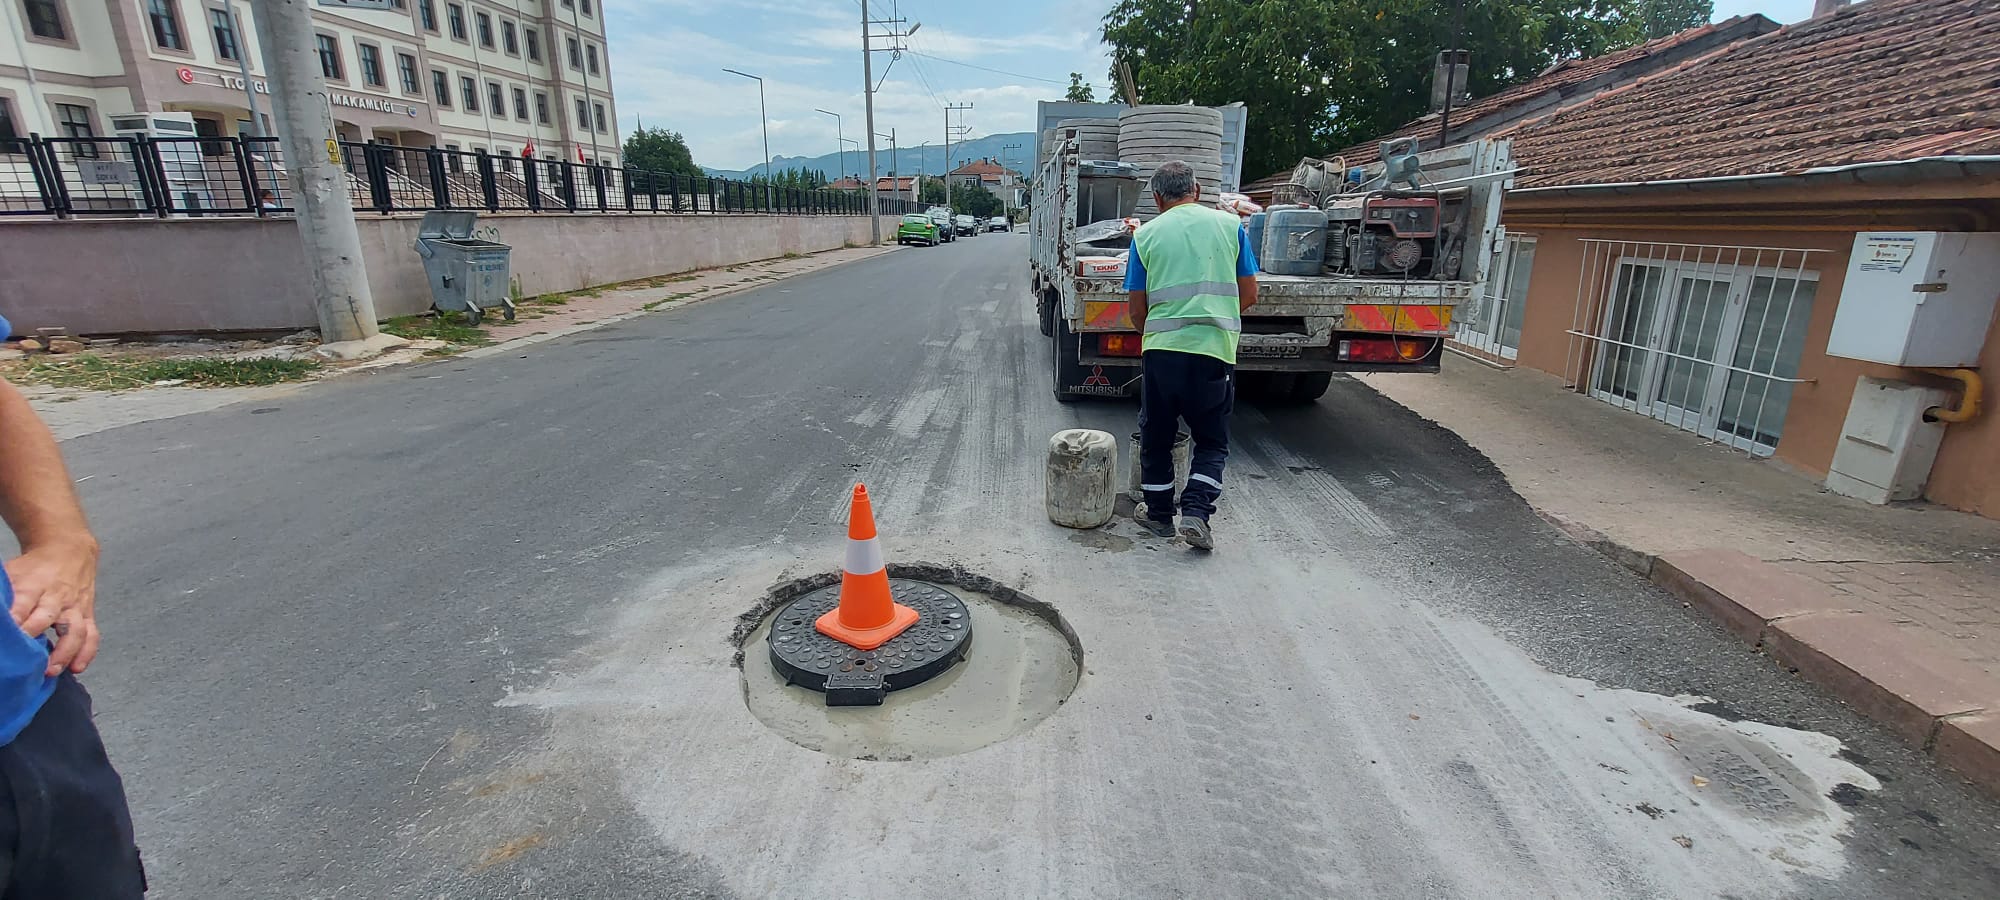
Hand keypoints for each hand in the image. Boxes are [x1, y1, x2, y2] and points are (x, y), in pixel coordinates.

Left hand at [7, 536, 100, 675]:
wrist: (70, 551)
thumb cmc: (35, 567)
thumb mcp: (13, 571)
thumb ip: (3, 594)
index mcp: (33, 584)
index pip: (23, 602)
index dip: (15, 618)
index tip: (7, 633)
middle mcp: (56, 597)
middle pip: (47, 618)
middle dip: (35, 637)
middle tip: (24, 659)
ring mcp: (74, 607)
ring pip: (74, 630)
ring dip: (64, 652)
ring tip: (51, 670)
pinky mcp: (87, 615)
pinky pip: (92, 635)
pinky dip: (86, 652)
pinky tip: (77, 667)